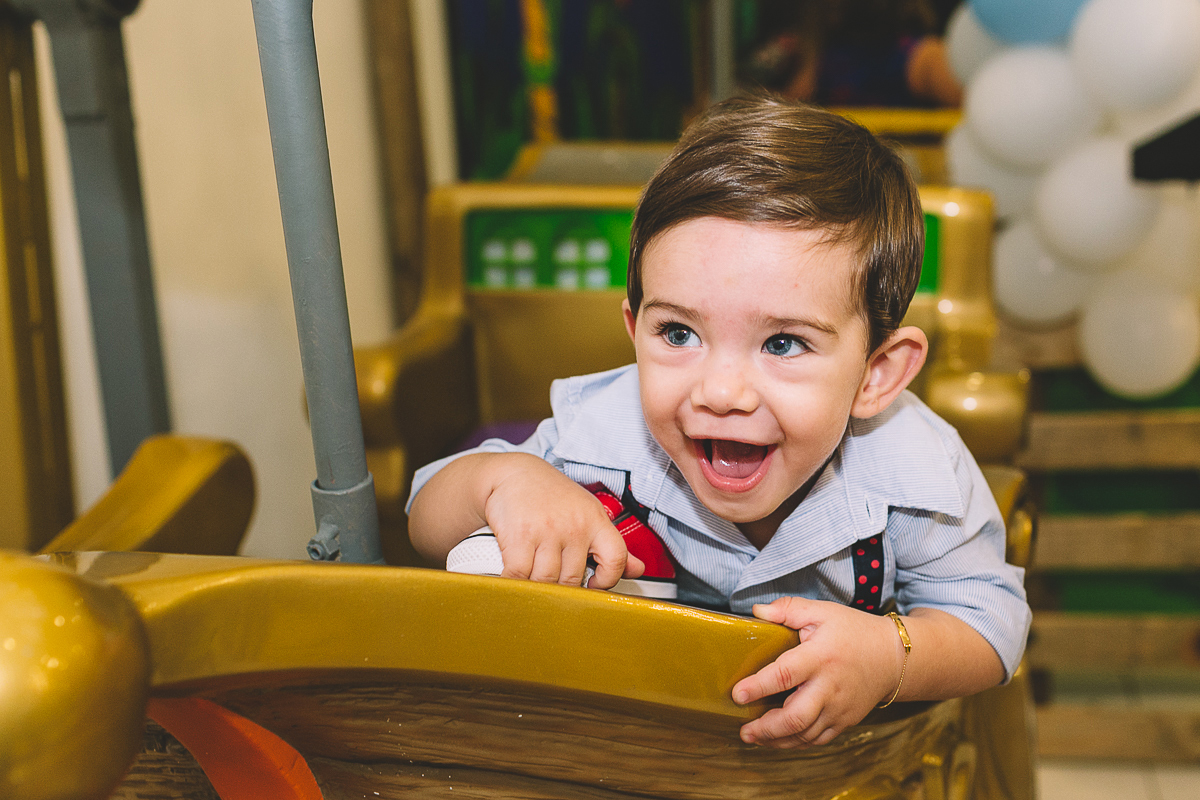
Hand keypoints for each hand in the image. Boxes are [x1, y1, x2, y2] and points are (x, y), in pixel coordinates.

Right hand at [484, 455, 644, 587]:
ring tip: (530, 572)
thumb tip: (637, 570)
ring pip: (545, 581)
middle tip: (550, 575)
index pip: (617, 558)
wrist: (513, 473)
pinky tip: (513, 572)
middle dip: (559, 585)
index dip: (609, 579)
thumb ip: (610, 546)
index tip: (594, 584)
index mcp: (595, 520)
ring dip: (535, 584)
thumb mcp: (587, 513)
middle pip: (572, 579)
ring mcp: (547, 531)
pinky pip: (519, 575)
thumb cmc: (550, 495)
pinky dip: (514, 580)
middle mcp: (574, 526)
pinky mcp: (520, 536)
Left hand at [732, 597, 904, 748]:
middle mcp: (830, 687)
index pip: (786, 674)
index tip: (737, 695)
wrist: (893, 657)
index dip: (759, 686)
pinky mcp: (845, 722)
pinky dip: (796, 743)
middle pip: (796, 717)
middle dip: (766, 728)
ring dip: (777, 740)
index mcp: (820, 657)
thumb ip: (788, 609)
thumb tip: (756, 611)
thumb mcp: (822, 611)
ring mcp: (839, 709)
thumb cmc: (854, 631)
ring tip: (753, 737)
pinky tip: (778, 739)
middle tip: (743, 729)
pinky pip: (818, 739)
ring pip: (805, 734)